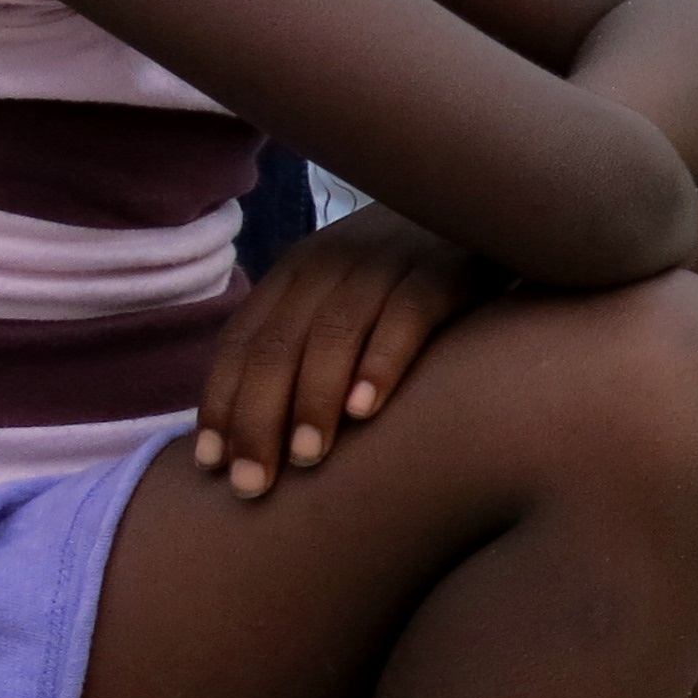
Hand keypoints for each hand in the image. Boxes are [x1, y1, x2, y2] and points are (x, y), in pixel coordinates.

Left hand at [192, 206, 497, 498]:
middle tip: (253, 485)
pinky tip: (367, 411)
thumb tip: (257, 427)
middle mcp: (331, 262)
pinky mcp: (442, 269)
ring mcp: (386, 262)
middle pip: (276, 345)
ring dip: (313, 399)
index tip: (209, 467)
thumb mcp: (346, 297)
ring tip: (307, 457)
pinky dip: (381, 363)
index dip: (221, 405)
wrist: (487, 212)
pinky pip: (405, 316)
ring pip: (332, 333)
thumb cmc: (411, 281)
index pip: (241, 343)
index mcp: (296, 273)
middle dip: (257, 419)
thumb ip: (306, 343)